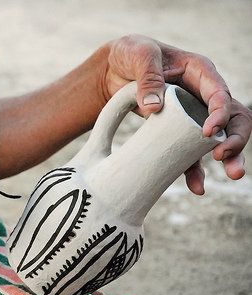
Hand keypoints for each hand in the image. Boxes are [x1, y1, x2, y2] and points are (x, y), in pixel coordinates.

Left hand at [103, 34, 251, 193]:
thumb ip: (148, 77)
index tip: (209, 132)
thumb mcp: (139, 56)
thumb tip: (153, 108)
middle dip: (236, 138)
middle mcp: (201, 93)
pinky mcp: (177, 130)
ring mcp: (191, 113)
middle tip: (223, 156)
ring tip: (233, 174)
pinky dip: (194, 168)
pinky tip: (197, 186)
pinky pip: (190, 150)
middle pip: (232, 116)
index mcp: (199, 71)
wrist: (113, 70)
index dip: (220, 113)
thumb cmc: (131, 54)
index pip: (219, 93)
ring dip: (228, 156)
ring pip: (218, 137)